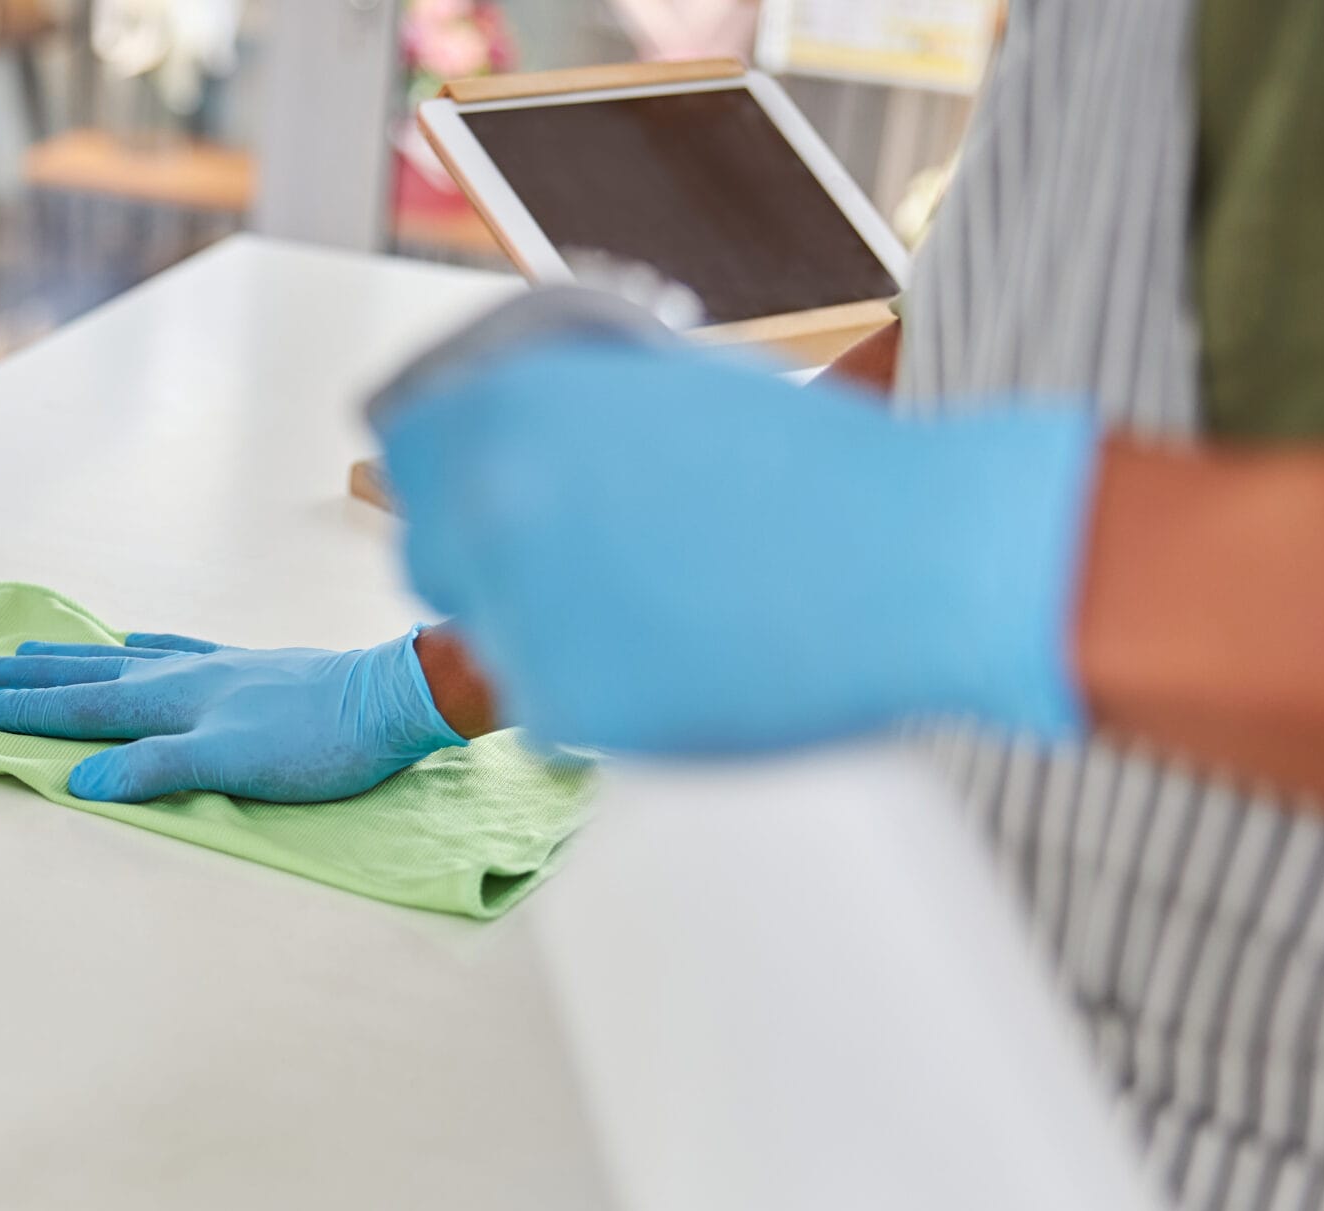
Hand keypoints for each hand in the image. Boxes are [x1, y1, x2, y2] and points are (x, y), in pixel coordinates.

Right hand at [0, 629, 464, 802]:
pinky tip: (132, 640)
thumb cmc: (315, 744)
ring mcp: (210, 666)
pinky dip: (136, 644)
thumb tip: (77, 780)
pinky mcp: (243, 665)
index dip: (10, 711)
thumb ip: (154, 770)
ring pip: (118, 656)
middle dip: (19, 680)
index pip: (70, 706)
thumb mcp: (231, 767)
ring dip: (66, 657)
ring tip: (25, 652)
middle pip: (81, 674)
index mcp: (166, 700)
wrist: (388, 701)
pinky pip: (170, 647)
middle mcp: (177, 674)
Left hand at [371, 338, 1100, 755]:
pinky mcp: (561, 706)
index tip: (485, 489)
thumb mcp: (664, 387)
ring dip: (553, 632)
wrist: (922, 558)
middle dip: (488, 559)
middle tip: (591, 562)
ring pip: (490, 639)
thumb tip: (492, 436)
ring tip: (675, 607)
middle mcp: (492, 503)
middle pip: (429, 552)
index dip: (447, 468)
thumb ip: (558, 408)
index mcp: (510, 406)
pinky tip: (695, 661)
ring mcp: (518, 608)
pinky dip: (607, 697)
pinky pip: (550, 710)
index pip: (402, 442)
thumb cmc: (817, 465)